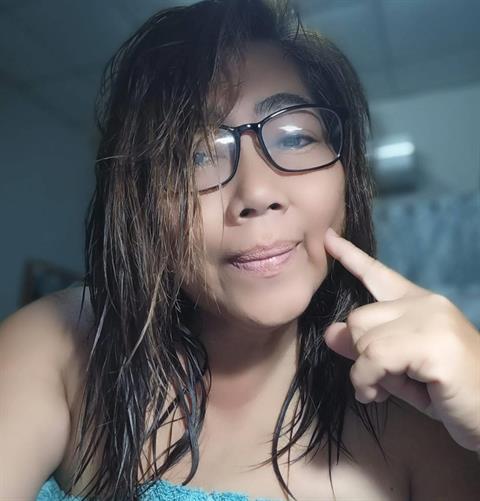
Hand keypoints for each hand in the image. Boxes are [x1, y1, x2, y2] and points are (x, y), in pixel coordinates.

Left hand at [323, 227, 479, 452]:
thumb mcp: (399, 369)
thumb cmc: (447, 393)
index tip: (328, 239)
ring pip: (363, 339)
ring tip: (378, 390)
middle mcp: (426, 304)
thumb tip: (330, 332)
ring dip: (362, 373)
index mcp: (420, 303)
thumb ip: (367, 349)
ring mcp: (432, 320)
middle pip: (359, 317)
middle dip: (358, 353)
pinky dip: (366, 381)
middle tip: (373, 378)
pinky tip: (376, 396)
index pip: (378, 274)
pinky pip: (374, 358)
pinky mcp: (433, 344)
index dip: (350, 257)